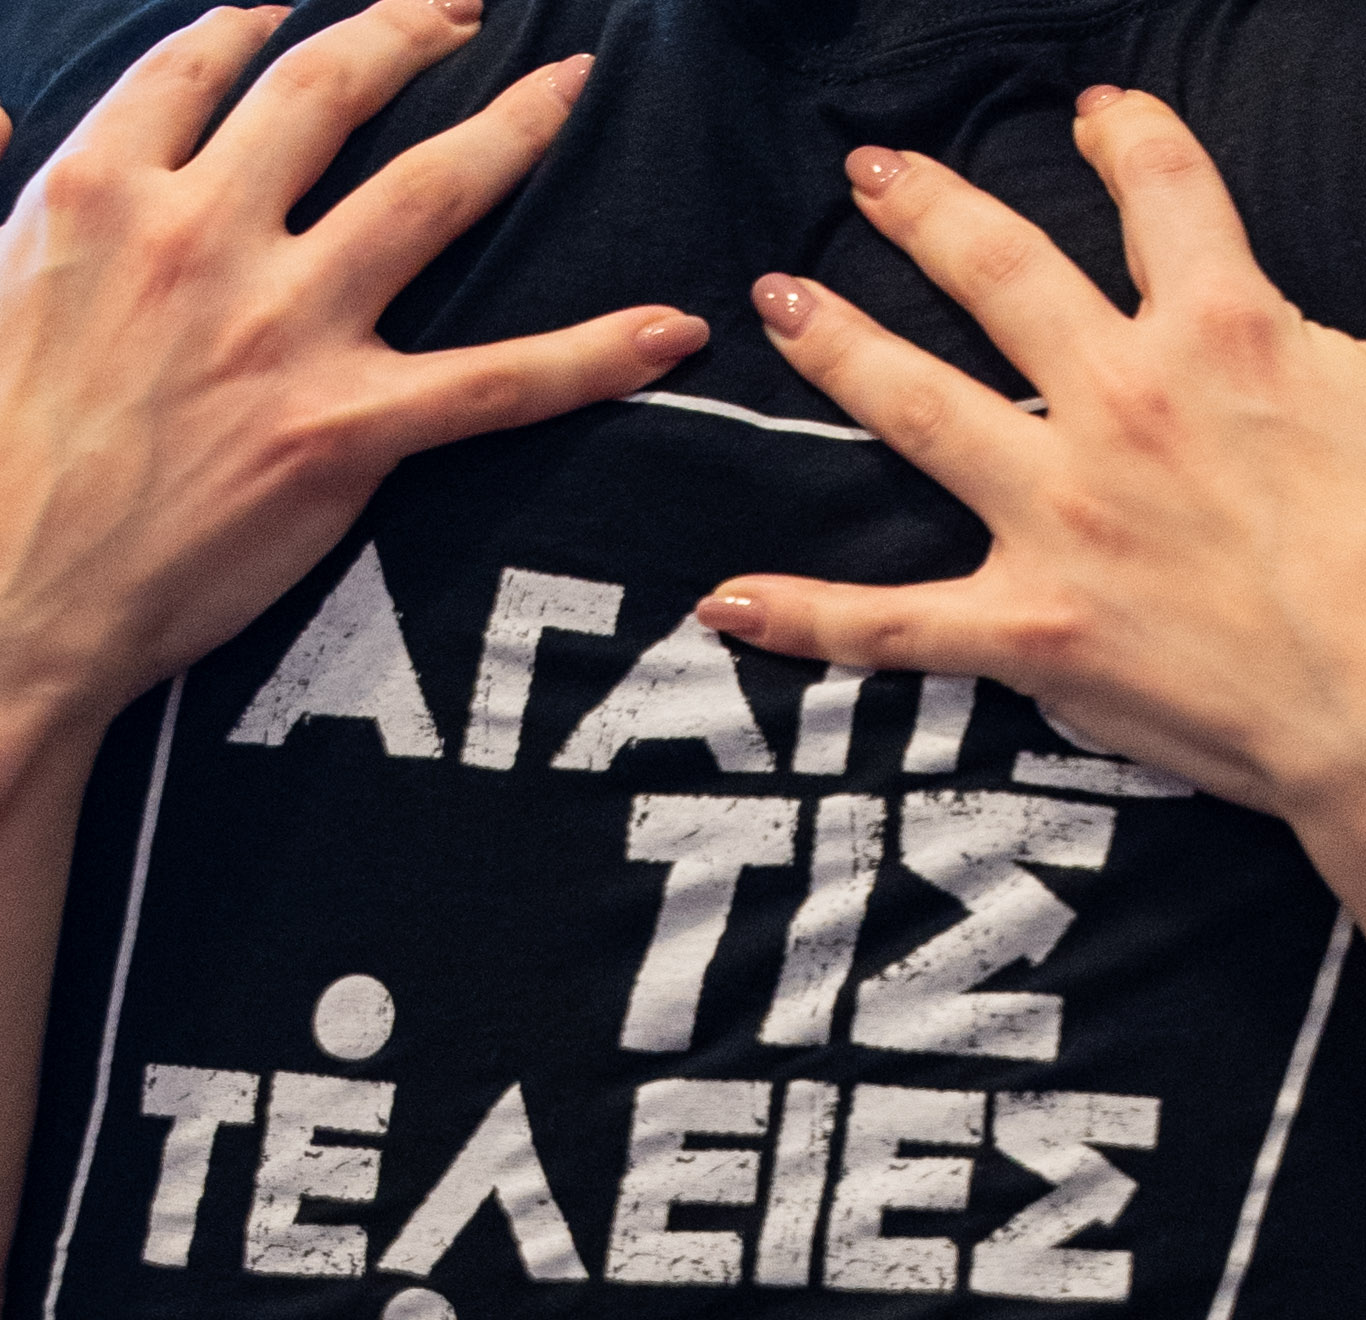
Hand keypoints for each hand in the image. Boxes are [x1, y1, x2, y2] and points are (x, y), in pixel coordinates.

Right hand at [0, 0, 706, 728]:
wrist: (13, 586)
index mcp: (103, 187)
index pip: (201, 65)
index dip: (257, 25)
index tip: (296, 8)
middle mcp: (202, 232)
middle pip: (327, 90)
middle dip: (408, 29)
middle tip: (464, 5)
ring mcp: (284, 328)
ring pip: (426, 194)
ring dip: (510, 127)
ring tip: (566, 89)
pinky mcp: (347, 431)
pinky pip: (498, 383)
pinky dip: (594, 355)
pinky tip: (669, 332)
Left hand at [698, 94, 1365, 850]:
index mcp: (1226, 326)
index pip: (1162, 191)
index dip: (1127, 138)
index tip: (1096, 114)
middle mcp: (1121, 401)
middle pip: (999, 271)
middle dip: (927, 208)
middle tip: (872, 173)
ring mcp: (1063, 517)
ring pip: (918, 407)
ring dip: (840, 348)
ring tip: (779, 301)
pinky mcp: (1035, 632)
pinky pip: (894, 627)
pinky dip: (807, 619)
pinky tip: (723, 600)